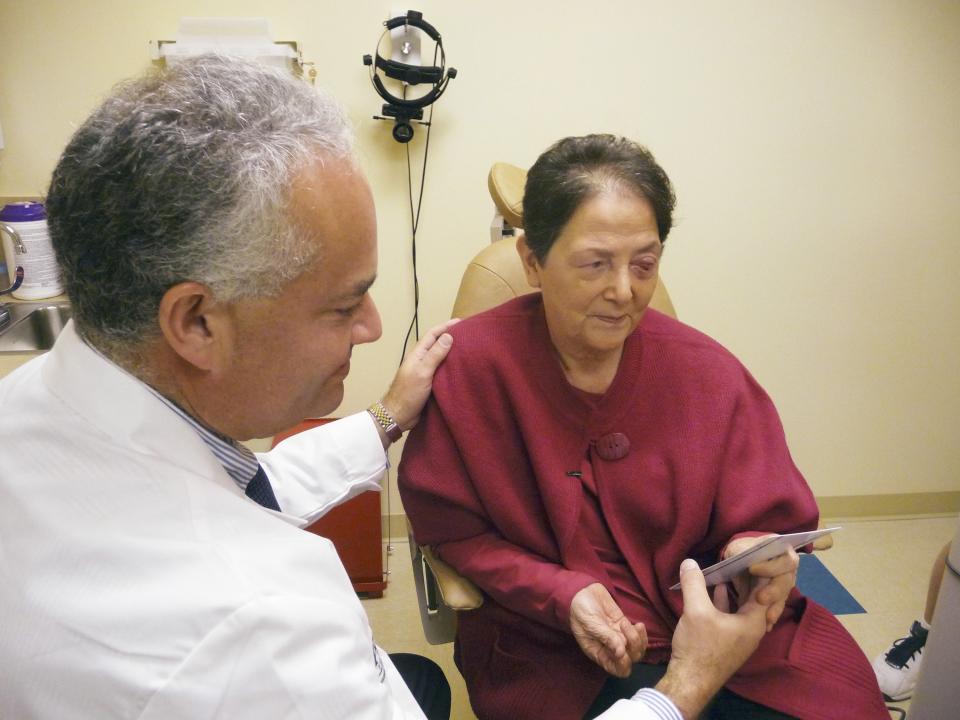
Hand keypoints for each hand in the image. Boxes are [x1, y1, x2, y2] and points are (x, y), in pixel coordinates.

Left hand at [380, 319, 458, 431]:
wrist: (398, 416)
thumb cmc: (408, 393)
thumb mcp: (422, 372)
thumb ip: (434, 355)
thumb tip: (448, 336)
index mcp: (418, 354)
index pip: (433, 334)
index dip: (446, 326)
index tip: (461, 322)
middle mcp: (422, 360)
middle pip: (437, 344)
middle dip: (451, 337)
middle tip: (469, 334)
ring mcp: (425, 372)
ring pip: (441, 357)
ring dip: (453, 351)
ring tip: (468, 349)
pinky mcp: (430, 383)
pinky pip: (443, 370)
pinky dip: (452, 366)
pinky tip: (461, 368)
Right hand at [569, 583, 646, 677]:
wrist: (581, 593)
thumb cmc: (580, 611)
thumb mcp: (590, 624)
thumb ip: (606, 637)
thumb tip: (621, 653)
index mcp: (599, 653)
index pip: (617, 669)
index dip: (623, 665)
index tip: (622, 651)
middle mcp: (611, 649)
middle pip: (631, 659)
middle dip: (633, 647)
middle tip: (623, 629)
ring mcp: (619, 638)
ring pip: (637, 648)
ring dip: (637, 639)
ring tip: (626, 624)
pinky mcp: (624, 627)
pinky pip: (639, 636)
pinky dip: (642, 633)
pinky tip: (638, 624)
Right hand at [656, 559, 767, 718]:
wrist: (691, 681)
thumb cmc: (700, 646)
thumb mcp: (696, 611)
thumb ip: (694, 584)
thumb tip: (689, 561)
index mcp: (754, 620)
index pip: (766, 589)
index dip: (760, 569)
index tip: (753, 550)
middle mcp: (753, 627)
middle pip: (756, 595)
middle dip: (748, 575)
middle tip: (739, 553)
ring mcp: (741, 634)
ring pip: (743, 604)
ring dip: (736, 586)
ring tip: (728, 565)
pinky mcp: (729, 638)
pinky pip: (733, 612)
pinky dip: (727, 598)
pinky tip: (716, 587)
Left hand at [723, 535, 798, 630]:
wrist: (740, 560)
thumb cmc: (741, 550)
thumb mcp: (740, 547)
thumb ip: (744, 551)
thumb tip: (744, 556)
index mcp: (782, 551)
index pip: (786, 560)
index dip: (772, 567)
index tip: (752, 569)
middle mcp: (788, 569)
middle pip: (787, 581)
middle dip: (775, 591)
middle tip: (761, 599)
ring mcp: (785, 583)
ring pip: (784, 597)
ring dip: (775, 608)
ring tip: (767, 619)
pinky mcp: (778, 598)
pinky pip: (777, 608)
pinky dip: (771, 616)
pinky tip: (767, 625)